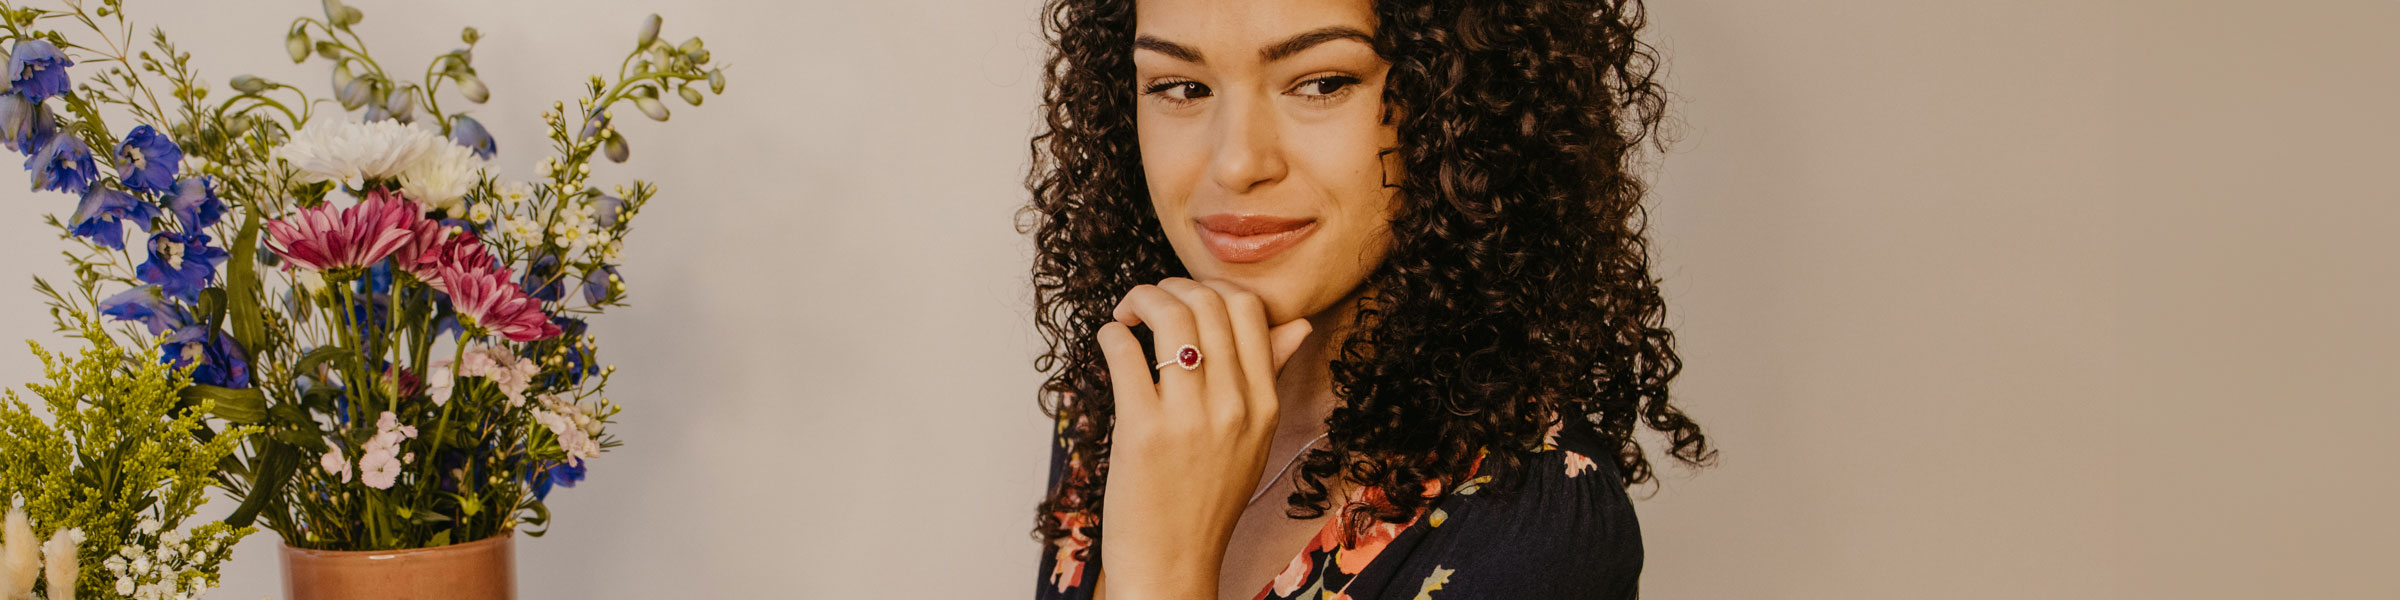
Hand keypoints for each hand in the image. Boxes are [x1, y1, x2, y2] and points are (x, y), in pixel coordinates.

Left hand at [1095, 277, 1313, 599]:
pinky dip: (1112, 333)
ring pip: (1169, 317)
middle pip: (1208, 303)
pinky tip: (1110, 340)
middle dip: (1171, 287)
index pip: (1249, 310)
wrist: (1174, 564)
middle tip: (1149, 303)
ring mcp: (1188, 419)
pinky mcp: (1142, 431)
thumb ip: (1270, 376)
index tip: (1187, 298)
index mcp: (1264, 405)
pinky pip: (1125, 352)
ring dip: (1139, 299)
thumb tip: (1298, 323)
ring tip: (1128, 315)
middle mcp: (1233, 407)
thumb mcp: (1254, 439)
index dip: (1212, 288)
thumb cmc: (1206, 501)